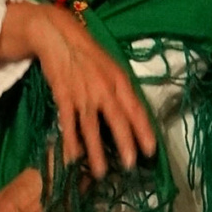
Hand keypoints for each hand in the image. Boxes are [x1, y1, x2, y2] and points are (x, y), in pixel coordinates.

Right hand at [0, 1, 156, 177]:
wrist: (60, 37)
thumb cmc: (90, 55)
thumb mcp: (113, 68)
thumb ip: (123, 91)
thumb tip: (135, 115)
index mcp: (120, 81)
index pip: (136, 109)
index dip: (144, 130)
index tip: (152, 151)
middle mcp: (104, 89)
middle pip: (117, 120)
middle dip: (125, 144)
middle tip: (130, 166)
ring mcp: (82, 95)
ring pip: (91, 128)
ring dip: (96, 152)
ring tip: (100, 173)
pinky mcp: (63, 98)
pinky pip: (68, 124)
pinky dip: (70, 142)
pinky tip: (73, 159)